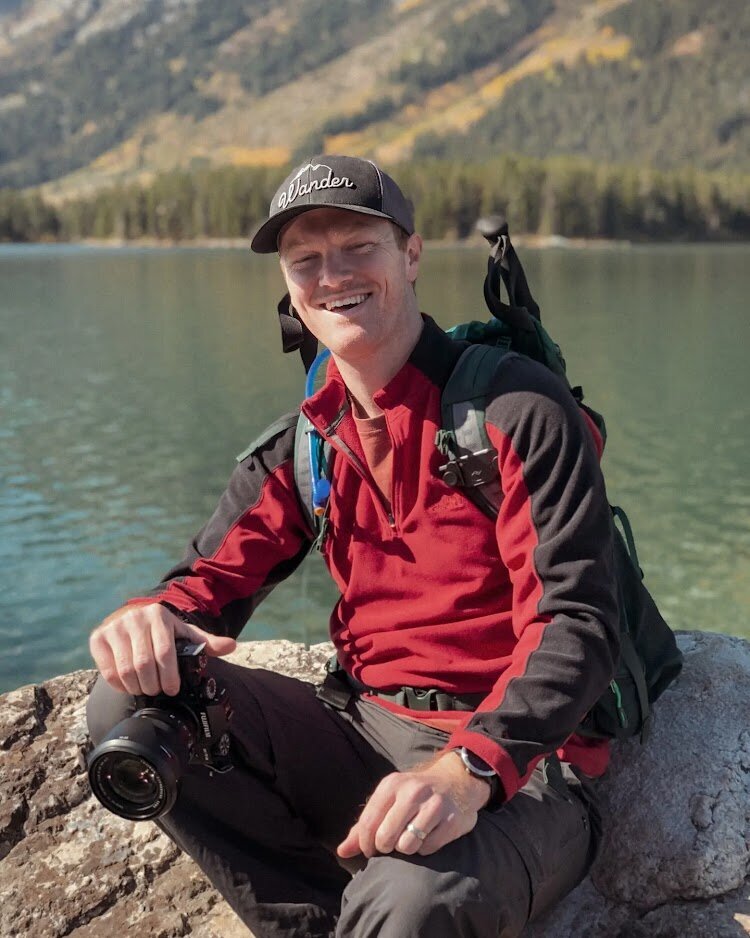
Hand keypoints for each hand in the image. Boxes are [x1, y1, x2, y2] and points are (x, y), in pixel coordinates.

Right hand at [89, 603, 236, 696]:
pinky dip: (119, 685)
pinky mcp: (97, 638)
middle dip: (153, 684)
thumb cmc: (162, 630)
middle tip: (158, 691)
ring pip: (125, 669)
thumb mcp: (184, 633)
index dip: (169, 676)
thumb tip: (231, 646)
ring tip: (145, 689)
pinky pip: (108, 671)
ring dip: (137, 687)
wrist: (131, 615)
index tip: (173, 689)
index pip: (165, 652)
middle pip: (144, 664)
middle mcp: (134, 619)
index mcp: (159, 615)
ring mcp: (114, 627)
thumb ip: (206, 642)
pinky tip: (128, 685)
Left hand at [336, 751, 490, 858]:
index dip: (364, 844)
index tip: (370, 849)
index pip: (368, 823)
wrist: (455, 780)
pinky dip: (425, 848)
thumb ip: (363, 826)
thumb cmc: (413, 794)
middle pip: (386, 837)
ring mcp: (434, 805)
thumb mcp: (388, 799)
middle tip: (392, 844)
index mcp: (391, 785)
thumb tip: (341, 852)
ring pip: (407, 845)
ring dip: (407, 849)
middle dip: (385, 847)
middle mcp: (412, 791)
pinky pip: (428, 848)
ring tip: (410, 838)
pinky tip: (428, 835)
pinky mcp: (451, 820)